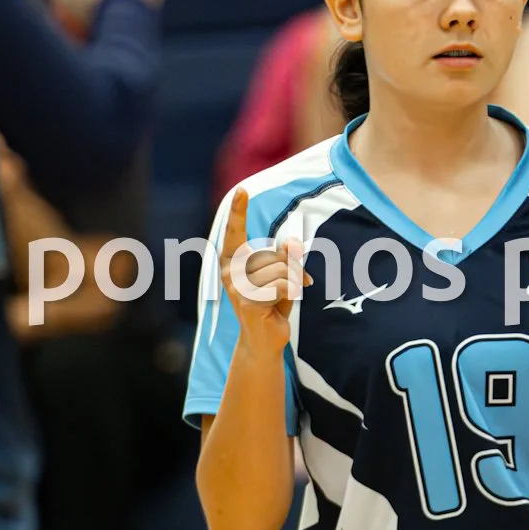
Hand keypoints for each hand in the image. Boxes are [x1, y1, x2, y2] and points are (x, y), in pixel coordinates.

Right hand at [221, 188, 304, 354]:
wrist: (265, 339)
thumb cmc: (272, 303)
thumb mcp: (282, 275)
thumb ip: (285, 257)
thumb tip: (291, 242)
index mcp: (234, 262)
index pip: (235, 233)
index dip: (238, 211)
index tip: (242, 190)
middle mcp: (231, 272)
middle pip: (274, 255)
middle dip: (293, 268)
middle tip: (298, 283)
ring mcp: (237, 288)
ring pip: (281, 270)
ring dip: (293, 282)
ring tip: (289, 295)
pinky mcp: (248, 303)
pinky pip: (281, 286)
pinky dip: (290, 294)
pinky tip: (279, 307)